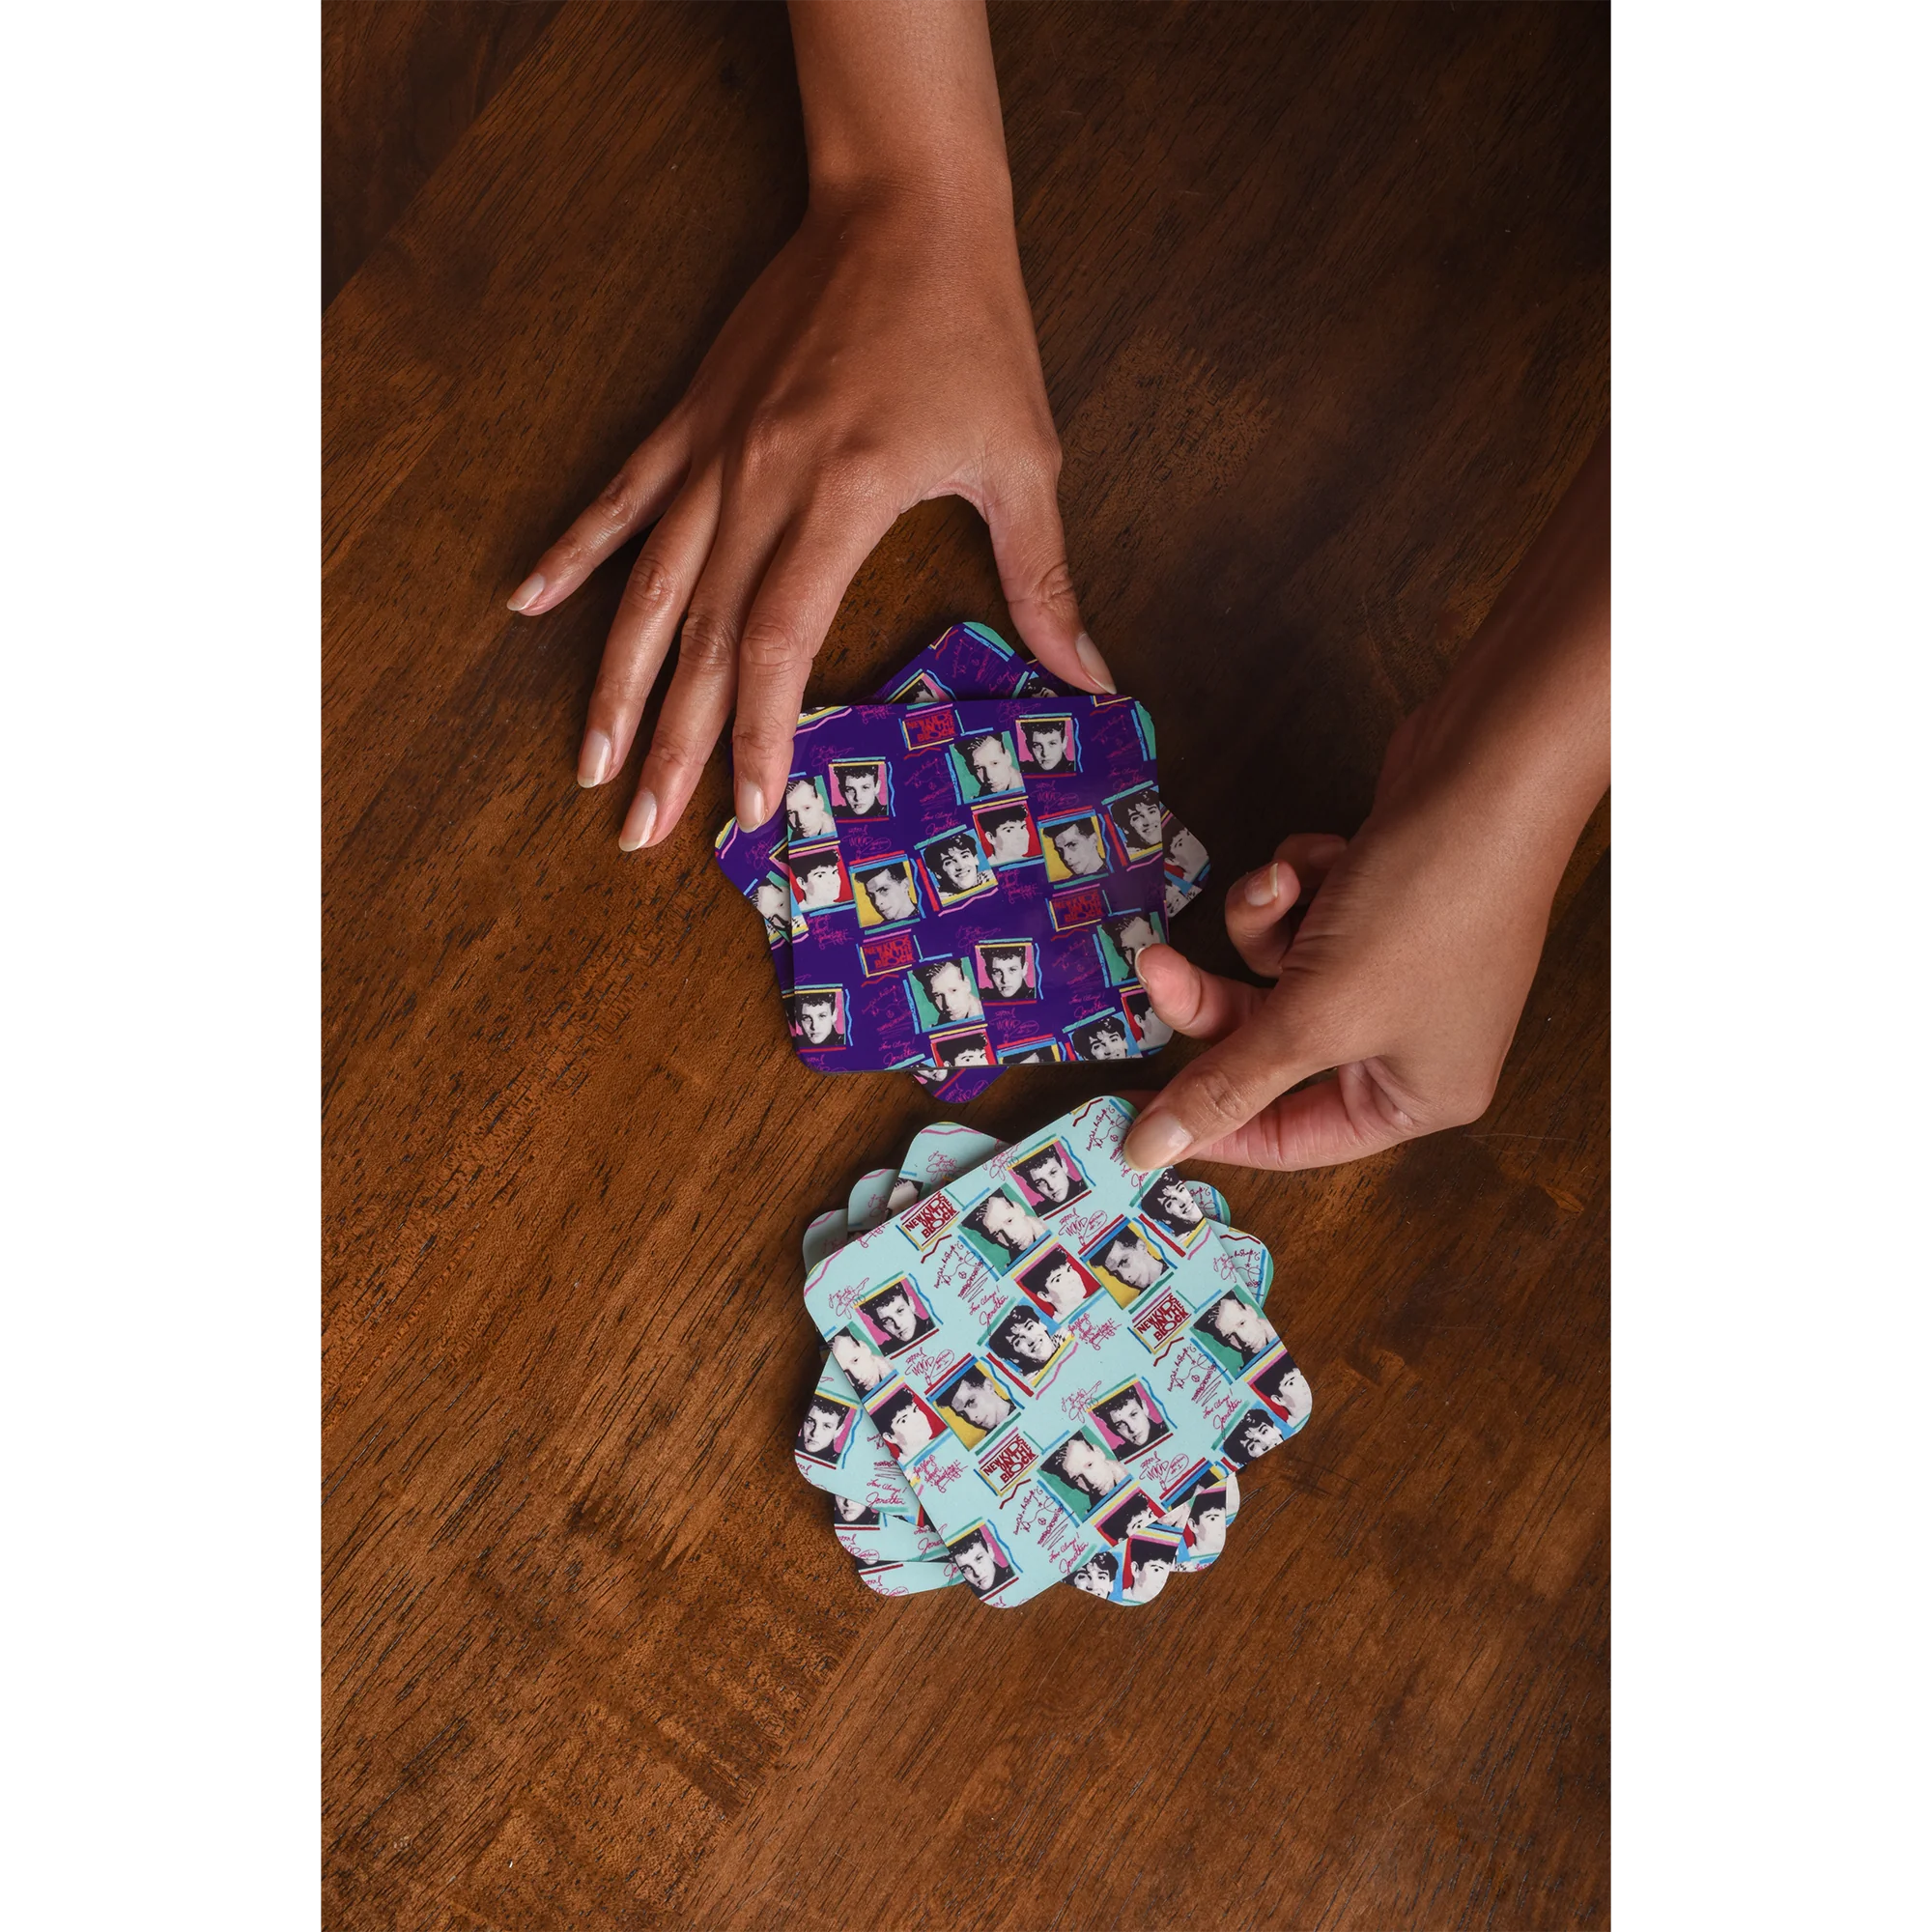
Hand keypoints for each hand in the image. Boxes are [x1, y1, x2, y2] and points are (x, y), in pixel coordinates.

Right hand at [508, 185, 1111, 849]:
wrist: (904, 205)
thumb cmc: (972, 331)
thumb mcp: (1025, 460)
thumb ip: (1044, 581)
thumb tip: (1090, 677)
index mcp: (841, 496)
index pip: (781, 642)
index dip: (761, 734)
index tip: (751, 810)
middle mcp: (761, 480)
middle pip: (703, 636)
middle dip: (671, 742)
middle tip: (639, 829)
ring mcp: (715, 449)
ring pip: (648, 585)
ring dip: (613, 680)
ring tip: (587, 761)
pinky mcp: (692, 417)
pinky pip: (620, 497)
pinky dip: (573, 551)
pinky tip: (527, 604)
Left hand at [1121, 427, 1613, 1172]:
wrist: (1489, 770)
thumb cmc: (1423, 909)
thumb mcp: (1314, 1013)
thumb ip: (1227, 1084)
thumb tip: (1150, 1153)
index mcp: (1416, 1095)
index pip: (1290, 1137)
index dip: (1210, 1123)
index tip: (1133, 1111)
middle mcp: (1411, 1041)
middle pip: (1269, 1045)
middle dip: (1212, 996)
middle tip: (1152, 964)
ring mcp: (1397, 966)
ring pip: (1277, 967)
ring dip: (1263, 922)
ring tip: (1276, 884)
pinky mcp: (1380, 902)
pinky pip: (1304, 913)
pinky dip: (1301, 882)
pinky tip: (1327, 852)